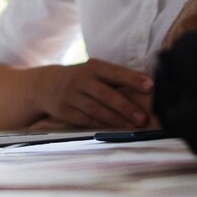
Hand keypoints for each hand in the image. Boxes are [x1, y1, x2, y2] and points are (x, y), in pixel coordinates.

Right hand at [34, 60, 152, 128]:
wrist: (46, 85)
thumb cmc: (82, 79)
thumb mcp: (94, 71)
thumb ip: (115, 78)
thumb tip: (146, 87)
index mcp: (93, 67)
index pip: (115, 72)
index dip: (132, 79)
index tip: (150, 86)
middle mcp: (81, 80)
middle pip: (105, 94)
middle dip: (125, 107)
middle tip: (142, 118)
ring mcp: (71, 96)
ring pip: (96, 109)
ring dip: (116, 120)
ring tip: (132, 127)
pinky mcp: (64, 110)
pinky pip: (86, 119)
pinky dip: (101, 125)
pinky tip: (114, 129)